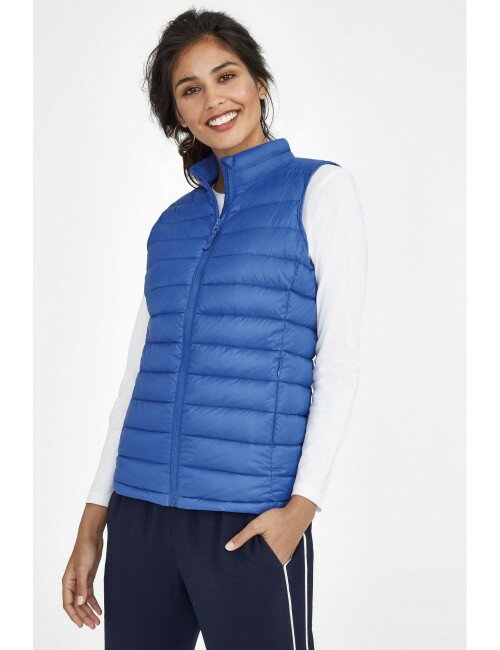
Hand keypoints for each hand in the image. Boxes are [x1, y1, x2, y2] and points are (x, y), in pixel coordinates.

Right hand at [62, 503, 106, 628]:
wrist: (92, 537)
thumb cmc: (84, 550)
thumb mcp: (83, 569)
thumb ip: (81, 586)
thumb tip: (80, 603)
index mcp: (67, 582)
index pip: (68, 604)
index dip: (74, 616)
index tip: (81, 625)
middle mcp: (72, 584)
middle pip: (77, 605)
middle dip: (84, 616)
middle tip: (93, 625)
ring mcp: (81, 581)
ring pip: (83, 601)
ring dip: (89, 611)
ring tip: (97, 621)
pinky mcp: (88, 578)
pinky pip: (89, 594)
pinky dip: (94, 602)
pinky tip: (99, 609)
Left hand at [224, 495, 316, 565]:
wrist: (298, 513)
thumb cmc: (277, 517)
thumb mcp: (257, 524)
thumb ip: (242, 536)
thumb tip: (228, 548)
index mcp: (270, 554)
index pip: (255, 566)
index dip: (247, 564)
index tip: (239, 565)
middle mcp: (279, 559)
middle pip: (263, 565)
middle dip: (255, 563)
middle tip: (245, 560)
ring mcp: (286, 557)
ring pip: (270, 563)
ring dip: (263, 560)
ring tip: (255, 555)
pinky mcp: (289, 554)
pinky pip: (277, 559)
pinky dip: (271, 557)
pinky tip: (267, 550)